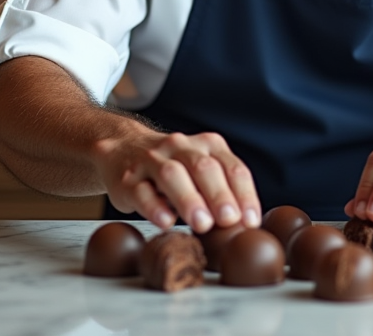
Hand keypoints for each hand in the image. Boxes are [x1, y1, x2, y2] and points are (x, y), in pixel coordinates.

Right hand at [96, 130, 261, 232]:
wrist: (121, 149)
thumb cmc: (173, 168)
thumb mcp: (201, 171)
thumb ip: (223, 192)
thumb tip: (245, 226)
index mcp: (207, 145)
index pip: (232, 167)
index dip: (244, 194)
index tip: (250, 221)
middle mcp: (180, 147)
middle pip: (203, 168)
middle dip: (219, 195)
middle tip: (229, 221)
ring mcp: (152, 160)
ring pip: (172, 175)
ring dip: (190, 200)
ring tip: (202, 225)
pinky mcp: (128, 179)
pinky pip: (141, 191)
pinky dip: (154, 207)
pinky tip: (166, 222)